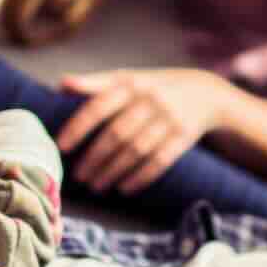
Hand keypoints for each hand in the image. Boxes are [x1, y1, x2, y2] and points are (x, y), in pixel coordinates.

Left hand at [57, 68, 231, 193]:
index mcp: (131, 83)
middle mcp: (150, 99)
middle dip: (95, 158)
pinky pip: (159, 162)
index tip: (61, 147)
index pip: (99, 106)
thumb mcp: (128, 78)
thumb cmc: (153, 87)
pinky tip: (123, 188)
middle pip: (117, 134)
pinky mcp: (183, 137)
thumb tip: (61, 84)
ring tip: (95, 186)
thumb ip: (96, 83)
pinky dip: (140, 177)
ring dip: (113, 171)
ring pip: (136, 151)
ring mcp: (169, 119)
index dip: (79, 128)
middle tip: (78, 177)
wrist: (205, 92)